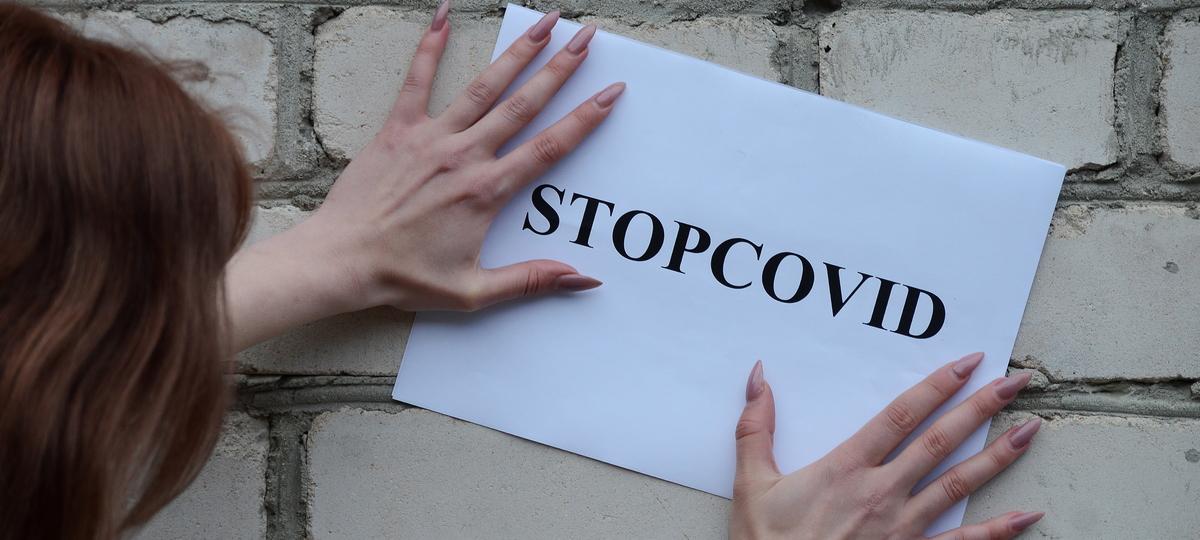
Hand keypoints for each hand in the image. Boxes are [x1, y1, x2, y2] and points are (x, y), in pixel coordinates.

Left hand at [226, 4, 623, 348]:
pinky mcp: (397, 130)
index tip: (610, 93)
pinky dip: (430, 46)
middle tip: (586, 38)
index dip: (585, 118)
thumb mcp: (473, 290)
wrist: (341, 261)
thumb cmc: (402, 277)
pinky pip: (417, 80)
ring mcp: (430, 138)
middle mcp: (464, 156)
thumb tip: (582, 279)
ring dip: (517, 52)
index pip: (549, 147)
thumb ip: (530, 280)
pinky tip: (444, 15)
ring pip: (484, 87)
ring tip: (544, 22)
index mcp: (487, 192)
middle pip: (524, 104)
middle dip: (560, 68)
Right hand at [730, 353, 1043, 539]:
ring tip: (1032, 431)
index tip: (967, 363)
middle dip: (980, 408)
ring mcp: (902, 528)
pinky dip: (999, 530)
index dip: (936, 386)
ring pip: (960, 485)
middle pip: (940, 441)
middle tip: (1015, 382)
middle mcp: (882, 492)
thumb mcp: (752, 482)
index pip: (901, 416)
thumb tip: (758, 377)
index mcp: (846, 468)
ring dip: (998, 456)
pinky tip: (1027, 515)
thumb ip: (756, 428)